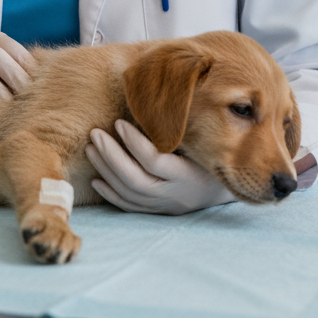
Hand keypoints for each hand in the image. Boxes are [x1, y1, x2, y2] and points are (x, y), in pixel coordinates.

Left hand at [85, 120, 232, 214]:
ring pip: (129, 193)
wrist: (225, 190)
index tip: (118, 122)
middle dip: (111, 156)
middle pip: (135, 180)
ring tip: (91, 149)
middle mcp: (175, 195)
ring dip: (106, 171)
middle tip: (95, 134)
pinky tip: (96, 180)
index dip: (134, 142)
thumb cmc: (213, 156)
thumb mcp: (202, 144)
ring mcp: (165, 206)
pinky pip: (130, 207)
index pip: (154, 160)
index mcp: (188, 175)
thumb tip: (149, 105)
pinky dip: (111, 194)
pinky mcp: (158, 212)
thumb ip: (177, 132)